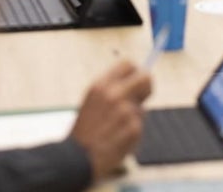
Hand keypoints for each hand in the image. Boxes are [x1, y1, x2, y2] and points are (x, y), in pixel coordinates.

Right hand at [69, 60, 152, 180]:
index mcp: (101, 85)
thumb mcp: (92, 101)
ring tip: (116, 129)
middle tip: (141, 99)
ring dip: (133, 118)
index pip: (128, 64)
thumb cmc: (84, 130)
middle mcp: (114, 94)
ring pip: (141, 108)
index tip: (135, 82)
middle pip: (145, 78)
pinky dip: (132, 134)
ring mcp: (125, 111)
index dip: (135, 73)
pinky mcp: (133, 128)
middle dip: (146, 88)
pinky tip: (117, 139)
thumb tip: (136, 81)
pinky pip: (140, 126)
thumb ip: (111, 90)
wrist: (76, 157)